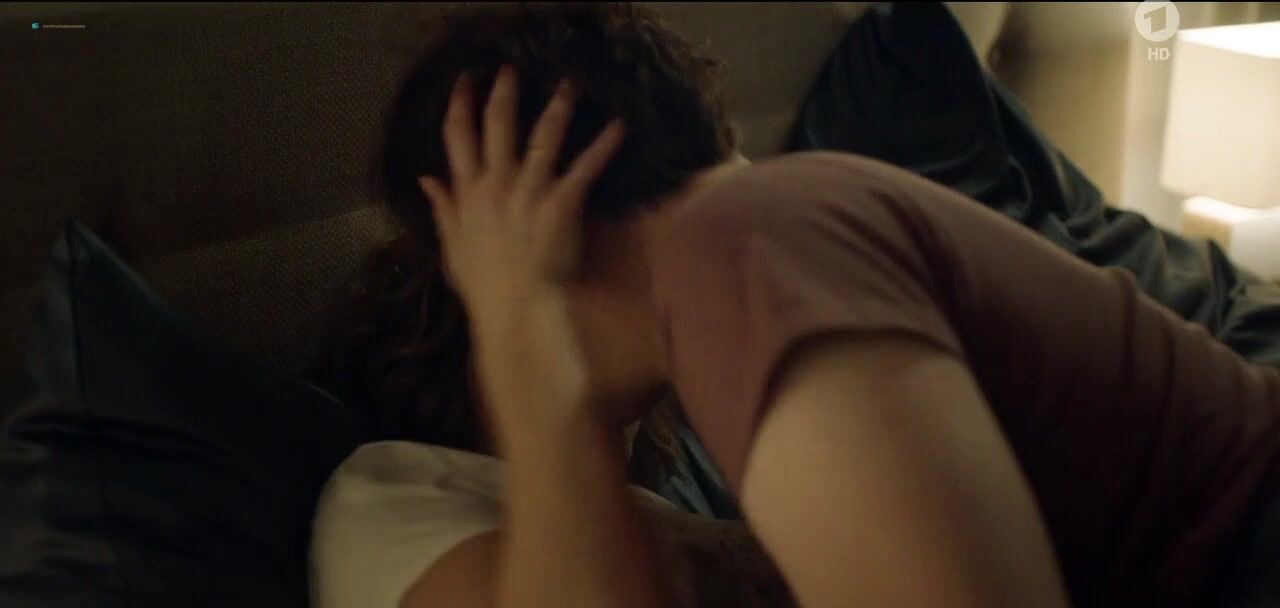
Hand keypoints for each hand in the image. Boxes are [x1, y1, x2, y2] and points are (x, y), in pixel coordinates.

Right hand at [418, 65, 625, 326]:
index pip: (457, 137)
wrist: (514, 309)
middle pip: (497, 124)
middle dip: (504, 92)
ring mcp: (529, 191)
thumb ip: (441, 207)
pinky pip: (585, 167)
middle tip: (511, 69)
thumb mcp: (452, 246)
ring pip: (542, 135)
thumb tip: (426, 178)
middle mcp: (497, 183)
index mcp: (468, 192)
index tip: (467, 81)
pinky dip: (604, 145)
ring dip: (557, 106)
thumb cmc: (484, 285)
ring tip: (568, 86)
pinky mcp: (562, 203)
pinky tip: (619, 126)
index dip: (461, 104)